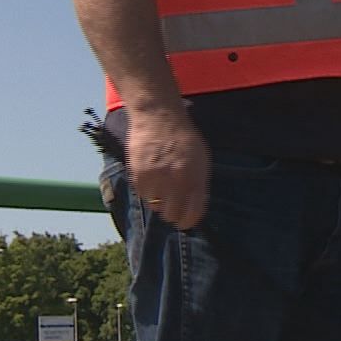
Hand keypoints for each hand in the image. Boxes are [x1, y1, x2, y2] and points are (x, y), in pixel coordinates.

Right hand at [126, 105, 209, 229]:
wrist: (159, 117)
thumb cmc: (184, 139)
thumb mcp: (202, 160)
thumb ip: (199, 184)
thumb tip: (195, 207)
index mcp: (195, 178)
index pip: (193, 212)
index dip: (189, 222)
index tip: (185, 223)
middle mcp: (176, 181)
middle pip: (173, 214)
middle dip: (173, 214)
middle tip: (171, 209)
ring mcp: (157, 178)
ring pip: (156, 206)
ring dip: (158, 201)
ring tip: (161, 187)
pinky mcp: (139, 174)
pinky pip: (142, 195)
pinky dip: (146, 191)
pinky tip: (151, 179)